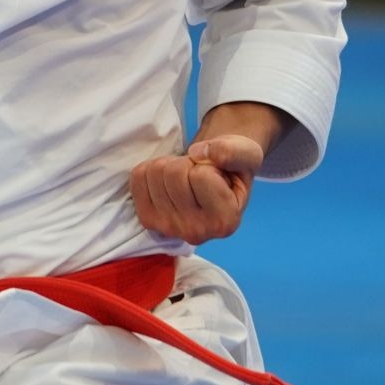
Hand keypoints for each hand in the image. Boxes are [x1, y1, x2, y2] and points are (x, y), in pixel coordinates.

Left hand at [129, 134, 263, 244]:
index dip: (208, 164)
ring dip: (170, 164)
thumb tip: (198, 152)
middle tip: (198, 173)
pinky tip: (167, 181)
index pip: (201, 175)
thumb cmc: (233, 168)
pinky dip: (151, 169)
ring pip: (155, 172)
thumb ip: (232, 152)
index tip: (216, 174)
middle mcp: (196, 233)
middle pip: (174, 173)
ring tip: (185, 177)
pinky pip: (138, 177)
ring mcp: (168, 228)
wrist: (216, 180)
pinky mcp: (148, 219)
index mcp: (225, 222)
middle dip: (186, 162)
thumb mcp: (247, 154)